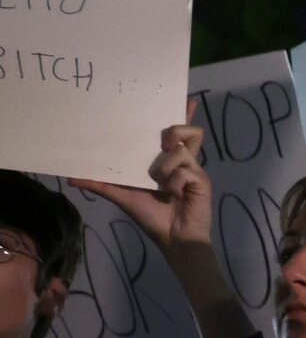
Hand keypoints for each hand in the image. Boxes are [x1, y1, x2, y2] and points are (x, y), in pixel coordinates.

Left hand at [68, 101, 211, 252]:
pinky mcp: (201, 180)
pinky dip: (173, 181)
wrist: (172, 238)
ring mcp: (193, 169)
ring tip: (162, 181)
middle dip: (175, 130)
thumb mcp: (122, 196)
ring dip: (167, 164)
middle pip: (188, 131)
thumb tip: (71, 177)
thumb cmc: (151, 216)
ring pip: (181, 149)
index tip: (185, 98)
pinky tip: (173, 194)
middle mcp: (182, 161)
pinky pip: (185, 168)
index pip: (178, 134)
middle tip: (163, 142)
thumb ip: (101, 184)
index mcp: (167, 161)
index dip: (182, 115)